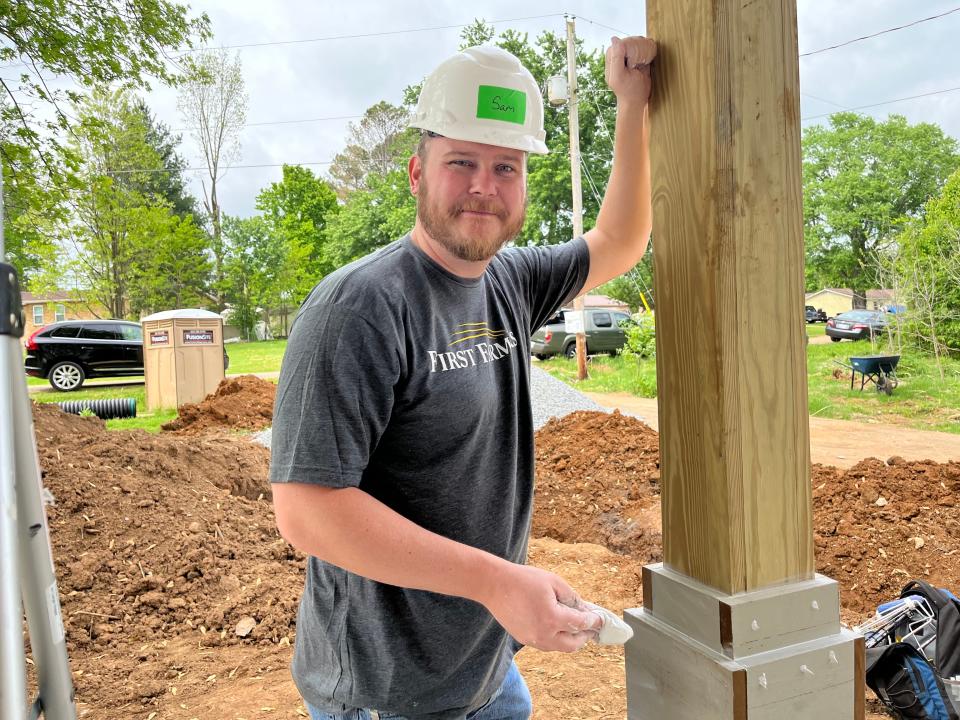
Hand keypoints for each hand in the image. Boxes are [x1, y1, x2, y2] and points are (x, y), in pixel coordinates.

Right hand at [479, 562, 600, 651]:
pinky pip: (546, 645)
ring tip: (576, 630)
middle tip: (591, 629)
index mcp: (552, 618)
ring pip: (559, 647)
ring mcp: (532, 639)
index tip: (600, 620)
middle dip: (585, 637)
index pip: (580, 624)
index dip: (593, 622)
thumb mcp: (553, 581)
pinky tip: (558, 629)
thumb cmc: (523, 580)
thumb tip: (582, 609)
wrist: (494, 585)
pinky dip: (556, 640)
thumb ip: (571, 596)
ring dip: (570, 640)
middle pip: (573, 644)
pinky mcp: (523, 639)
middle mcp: (543, 634)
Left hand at [605, 35, 657, 104]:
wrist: (637, 100)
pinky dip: (648, 52)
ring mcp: (629, 55)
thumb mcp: (619, 76)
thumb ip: (616, 58)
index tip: (632, 63)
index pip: (622, 42)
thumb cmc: (627, 91)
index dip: (630, 50)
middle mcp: (619, 54)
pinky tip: (646, 63)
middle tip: (638, 66)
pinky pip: (645, 46)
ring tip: (642, 65)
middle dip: (638, 51)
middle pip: (632, 40)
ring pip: (639, 42)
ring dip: (644, 51)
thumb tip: (614, 38)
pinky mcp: (638, 57)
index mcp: (611, 57)